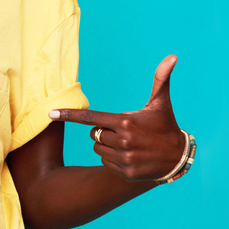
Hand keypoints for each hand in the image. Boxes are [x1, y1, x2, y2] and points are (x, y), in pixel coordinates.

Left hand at [50, 55, 186, 181]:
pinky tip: (130, 156)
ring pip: (98, 149)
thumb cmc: (165, 125)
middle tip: (125, 132)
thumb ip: (161, 79)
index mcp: (125, 122)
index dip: (68, 115)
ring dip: (107, 146)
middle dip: (105, 132)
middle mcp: (123, 141)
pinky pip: (105, 163)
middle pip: (94, 134)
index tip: (50, 113)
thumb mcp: (161, 103)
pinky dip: (113, 160)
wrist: (178, 157)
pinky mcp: (126, 172)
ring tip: (128, 144)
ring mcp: (124, 158)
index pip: (90, 118)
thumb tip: (172, 56)